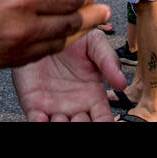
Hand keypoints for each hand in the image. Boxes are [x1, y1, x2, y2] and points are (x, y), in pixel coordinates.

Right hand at [0, 0, 110, 71]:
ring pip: (53, 46)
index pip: (65, 0)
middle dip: (90, 19)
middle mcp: (21, 27)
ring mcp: (10, 50)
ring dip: (74, 37)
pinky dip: (49, 49)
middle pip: (67, 26)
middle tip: (104, 14)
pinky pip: (33, 58)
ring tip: (86, 29)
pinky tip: (53, 42)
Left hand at [12, 29, 127, 120]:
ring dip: (61, 128)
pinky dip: (38, 124)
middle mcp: (75, 107)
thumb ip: (109, 62)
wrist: (45, 29)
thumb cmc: (73, 38)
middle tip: (79, 117)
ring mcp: (54, 108)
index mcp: (93, 96)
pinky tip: (41, 118)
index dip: (104, 125)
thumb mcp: (95, 44)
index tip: (102, 122)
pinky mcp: (34, 104)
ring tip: (61, 117)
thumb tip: (122, 84)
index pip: (103, 120)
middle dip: (81, 128)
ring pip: (59, 128)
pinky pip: (36, 121)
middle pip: (82, 128)